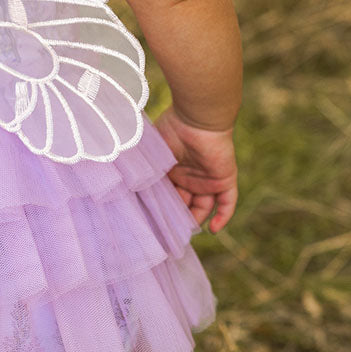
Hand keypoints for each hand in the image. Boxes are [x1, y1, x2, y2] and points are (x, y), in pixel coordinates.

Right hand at [153, 106, 237, 233]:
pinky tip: (213, 230)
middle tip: (167, 232)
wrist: (196, 118)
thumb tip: (123, 188)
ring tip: (185, 233)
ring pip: (203, 205)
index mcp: (171, 168)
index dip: (162, 207)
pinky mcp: (223, 179)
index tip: (152, 222)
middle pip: (184, 202)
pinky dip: (223, 216)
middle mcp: (189, 175)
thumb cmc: (170, 130)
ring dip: (196, 219)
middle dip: (177, 216)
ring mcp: (207, 178)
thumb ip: (142, 170)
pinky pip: (227, 202)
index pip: (168, 193)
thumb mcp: (151, 154)